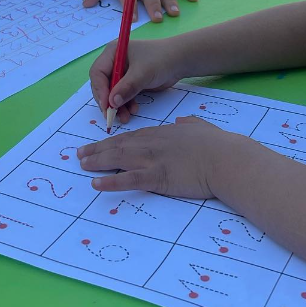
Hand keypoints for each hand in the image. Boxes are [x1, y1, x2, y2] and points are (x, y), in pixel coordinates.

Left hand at [77, 117, 234, 197]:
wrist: (225, 159)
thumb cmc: (218, 145)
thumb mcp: (201, 127)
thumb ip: (189, 124)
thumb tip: (182, 122)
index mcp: (163, 133)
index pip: (132, 136)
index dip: (113, 140)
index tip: (99, 143)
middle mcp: (153, 144)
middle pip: (119, 145)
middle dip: (98, 149)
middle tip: (80, 154)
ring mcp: (153, 160)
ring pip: (119, 159)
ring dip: (98, 162)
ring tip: (82, 165)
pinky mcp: (157, 178)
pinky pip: (128, 180)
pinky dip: (111, 182)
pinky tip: (96, 184)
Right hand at [90, 36, 182, 121]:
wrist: (181, 61)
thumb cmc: (161, 60)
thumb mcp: (142, 73)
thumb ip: (127, 88)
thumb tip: (112, 102)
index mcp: (113, 52)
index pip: (98, 73)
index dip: (100, 90)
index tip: (106, 105)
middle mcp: (114, 61)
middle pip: (102, 84)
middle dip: (108, 100)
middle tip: (112, 115)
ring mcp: (122, 72)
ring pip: (112, 93)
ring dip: (117, 106)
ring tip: (125, 117)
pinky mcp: (130, 82)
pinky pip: (122, 95)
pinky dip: (126, 104)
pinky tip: (133, 110)